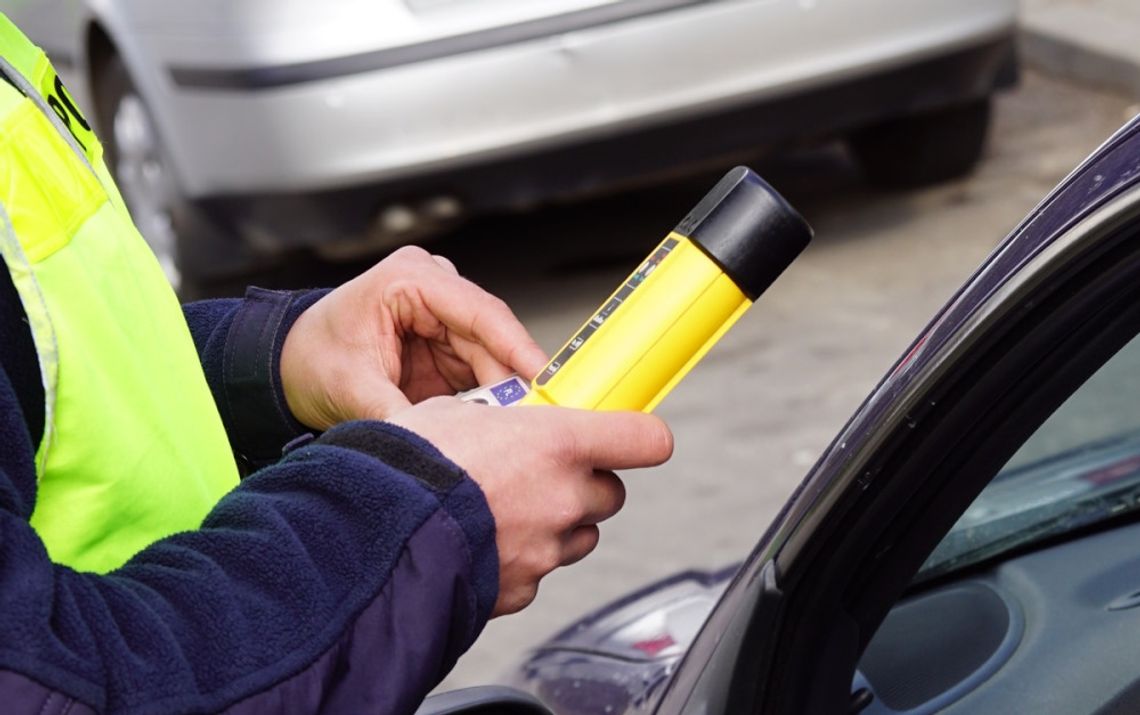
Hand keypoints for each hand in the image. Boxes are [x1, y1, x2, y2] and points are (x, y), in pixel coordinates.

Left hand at [280, 246, 547, 430]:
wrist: (288, 366)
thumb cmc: (310, 359)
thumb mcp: (350, 390)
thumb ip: (399, 415)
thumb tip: (440, 443)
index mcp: (408, 278)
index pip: (480, 311)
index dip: (517, 347)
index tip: (544, 379)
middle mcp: (433, 288)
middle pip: (492, 337)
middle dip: (509, 381)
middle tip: (526, 423)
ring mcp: (442, 314)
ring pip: (491, 357)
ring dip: (497, 394)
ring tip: (503, 431)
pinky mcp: (446, 343)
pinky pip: (479, 372)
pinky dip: (484, 399)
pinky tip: (487, 424)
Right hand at [388, 398, 673, 616]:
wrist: (373, 535)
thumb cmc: (406, 468)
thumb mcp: (453, 414)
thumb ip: (497, 420)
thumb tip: (498, 421)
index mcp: (558, 444)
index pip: (645, 439)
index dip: (640, 436)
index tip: (629, 434)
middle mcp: (564, 499)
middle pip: (610, 492)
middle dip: (583, 483)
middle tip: (540, 474)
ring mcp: (546, 550)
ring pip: (578, 536)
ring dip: (555, 524)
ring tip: (504, 511)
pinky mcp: (522, 590)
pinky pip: (537, 572)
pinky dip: (519, 561)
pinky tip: (480, 544)